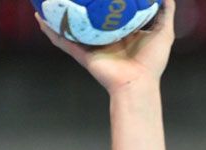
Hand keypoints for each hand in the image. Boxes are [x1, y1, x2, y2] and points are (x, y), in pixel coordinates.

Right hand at [35, 0, 177, 93]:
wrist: (138, 84)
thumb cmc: (152, 61)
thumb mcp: (164, 33)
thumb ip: (165, 13)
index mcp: (122, 32)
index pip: (111, 11)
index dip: (105, 1)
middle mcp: (105, 37)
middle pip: (89, 16)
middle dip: (79, 4)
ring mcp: (92, 46)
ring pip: (72, 26)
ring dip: (59, 15)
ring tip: (48, 1)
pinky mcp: (83, 54)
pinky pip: (63, 41)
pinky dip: (51, 31)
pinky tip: (40, 18)